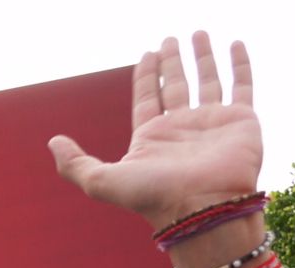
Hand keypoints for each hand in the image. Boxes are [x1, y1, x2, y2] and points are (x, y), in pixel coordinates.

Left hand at [49, 34, 260, 229]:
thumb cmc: (152, 196)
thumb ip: (75, 164)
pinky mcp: (241, 120)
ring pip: (207, 80)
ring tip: (198, 33)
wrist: (202, 208)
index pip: (146, 98)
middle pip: (174, 86)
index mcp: (151, 138)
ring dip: (202, 57)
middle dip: (171, 62)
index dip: (145, 76)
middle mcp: (181, 128)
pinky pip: (241, 85)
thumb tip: (53, 143)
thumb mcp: (101, 181)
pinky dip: (239, 64)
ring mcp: (212, 123)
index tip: (147, 53)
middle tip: (169, 38)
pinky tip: (235, 43)